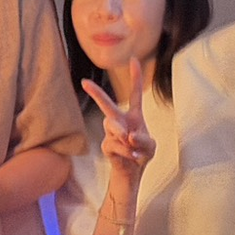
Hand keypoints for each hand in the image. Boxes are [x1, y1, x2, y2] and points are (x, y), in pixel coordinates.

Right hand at [80, 58, 154, 178]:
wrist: (131, 174)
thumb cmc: (141, 155)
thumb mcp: (150, 147)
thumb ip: (143, 140)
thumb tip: (128, 136)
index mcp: (134, 116)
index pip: (134, 94)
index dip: (135, 77)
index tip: (133, 59)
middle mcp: (120, 121)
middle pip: (107, 105)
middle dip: (96, 93)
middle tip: (84, 83)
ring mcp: (111, 134)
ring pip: (114, 127)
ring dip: (124, 136)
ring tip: (132, 146)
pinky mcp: (106, 146)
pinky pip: (115, 144)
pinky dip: (126, 152)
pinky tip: (132, 157)